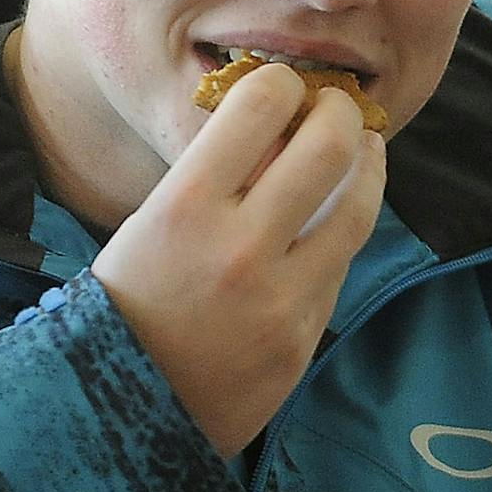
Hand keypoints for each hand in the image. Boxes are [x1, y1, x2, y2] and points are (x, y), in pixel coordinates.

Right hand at [90, 63, 385, 458]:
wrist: (123, 410)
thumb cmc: (128, 302)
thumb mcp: (149, 224)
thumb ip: (211, 178)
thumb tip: (276, 125)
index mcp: (183, 207)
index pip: (260, 105)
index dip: (280, 82)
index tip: (282, 86)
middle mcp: (237, 247)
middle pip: (328, 147)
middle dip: (341, 112)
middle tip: (337, 107)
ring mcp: (278, 299)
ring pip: (357, 208)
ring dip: (368, 165)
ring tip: (365, 148)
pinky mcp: (302, 339)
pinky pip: (339, 267)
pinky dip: (342, 231)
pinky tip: (338, 215)